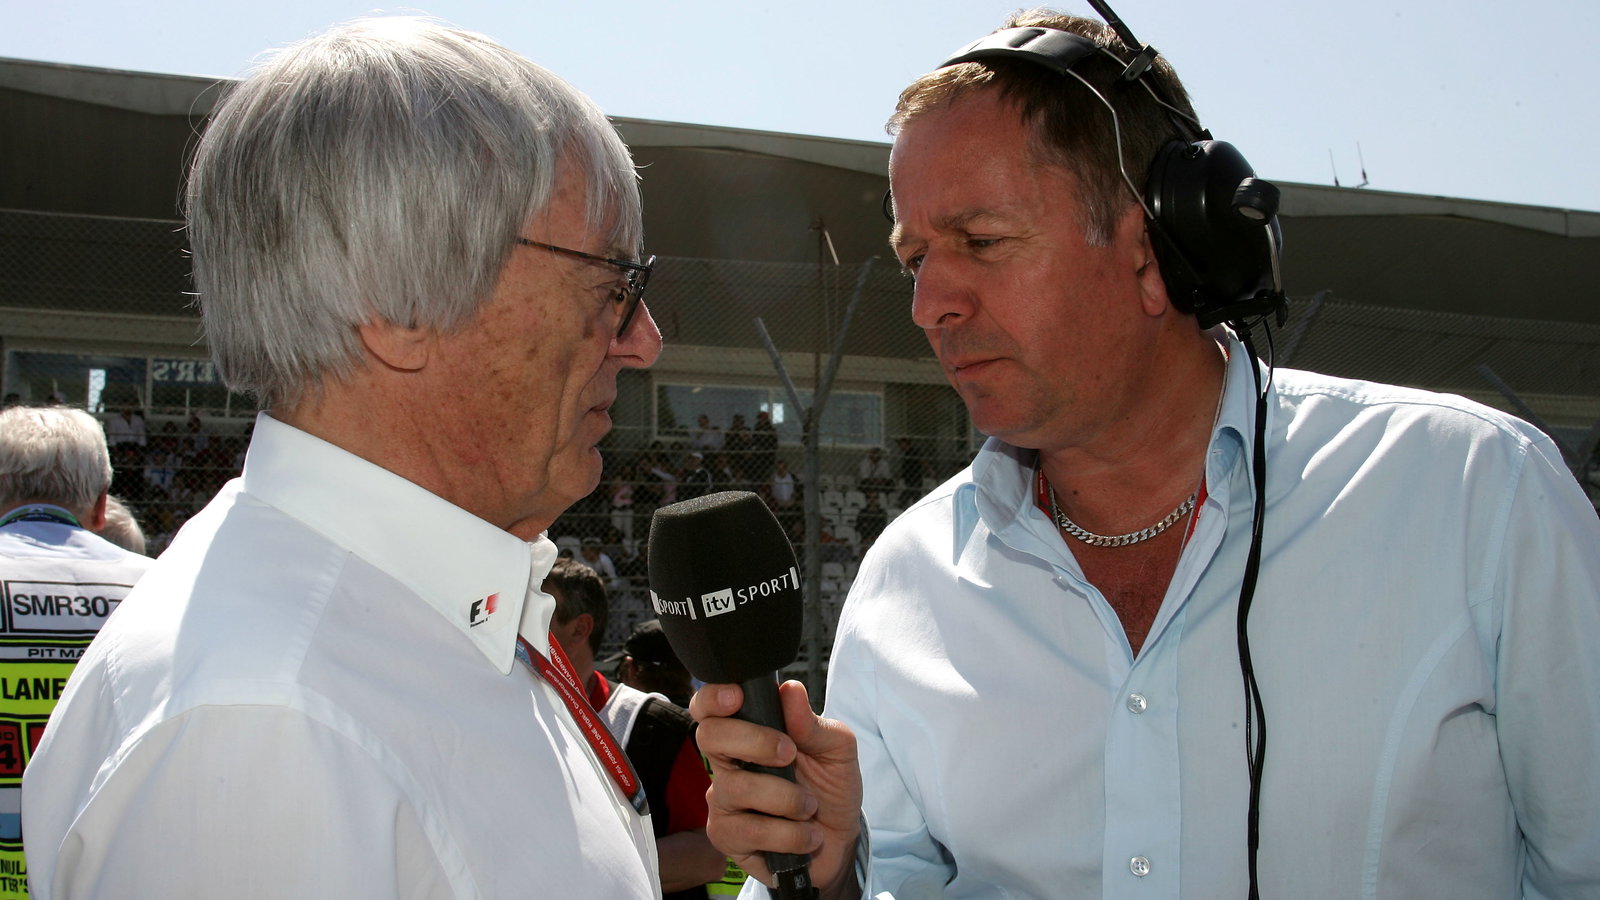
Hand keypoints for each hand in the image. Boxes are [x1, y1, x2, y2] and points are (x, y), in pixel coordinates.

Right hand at [689, 680, 861, 896]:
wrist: (839, 839)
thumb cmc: (830, 787)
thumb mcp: (836, 751)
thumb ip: (812, 724)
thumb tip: (791, 691)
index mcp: (748, 733)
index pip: (711, 707)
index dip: (713, 698)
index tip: (736, 697)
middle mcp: (728, 763)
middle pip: (710, 737)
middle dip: (754, 741)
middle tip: (789, 754)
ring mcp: (723, 800)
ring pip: (736, 787)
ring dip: (786, 798)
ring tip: (810, 807)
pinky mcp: (727, 836)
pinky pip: (750, 831)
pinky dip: (788, 833)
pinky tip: (807, 836)